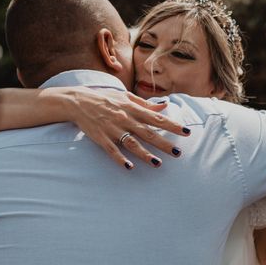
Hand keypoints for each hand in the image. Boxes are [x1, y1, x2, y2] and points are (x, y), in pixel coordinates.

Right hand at [65, 87, 189, 168]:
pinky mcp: (101, 138)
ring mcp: (113, 129)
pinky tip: (129, 167)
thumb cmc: (105, 98)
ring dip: (145, 155)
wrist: (79, 101)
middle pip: (148, 133)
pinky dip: (120, 159)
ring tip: (158, 164)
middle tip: (178, 153)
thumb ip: (146, 104)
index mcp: (133, 109)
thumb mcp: (126, 97)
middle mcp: (125, 119)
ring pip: (131, 144)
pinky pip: (112, 150)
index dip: (172, 126)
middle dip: (164, 144)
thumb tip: (165, 105)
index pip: (157, 118)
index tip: (186, 132)